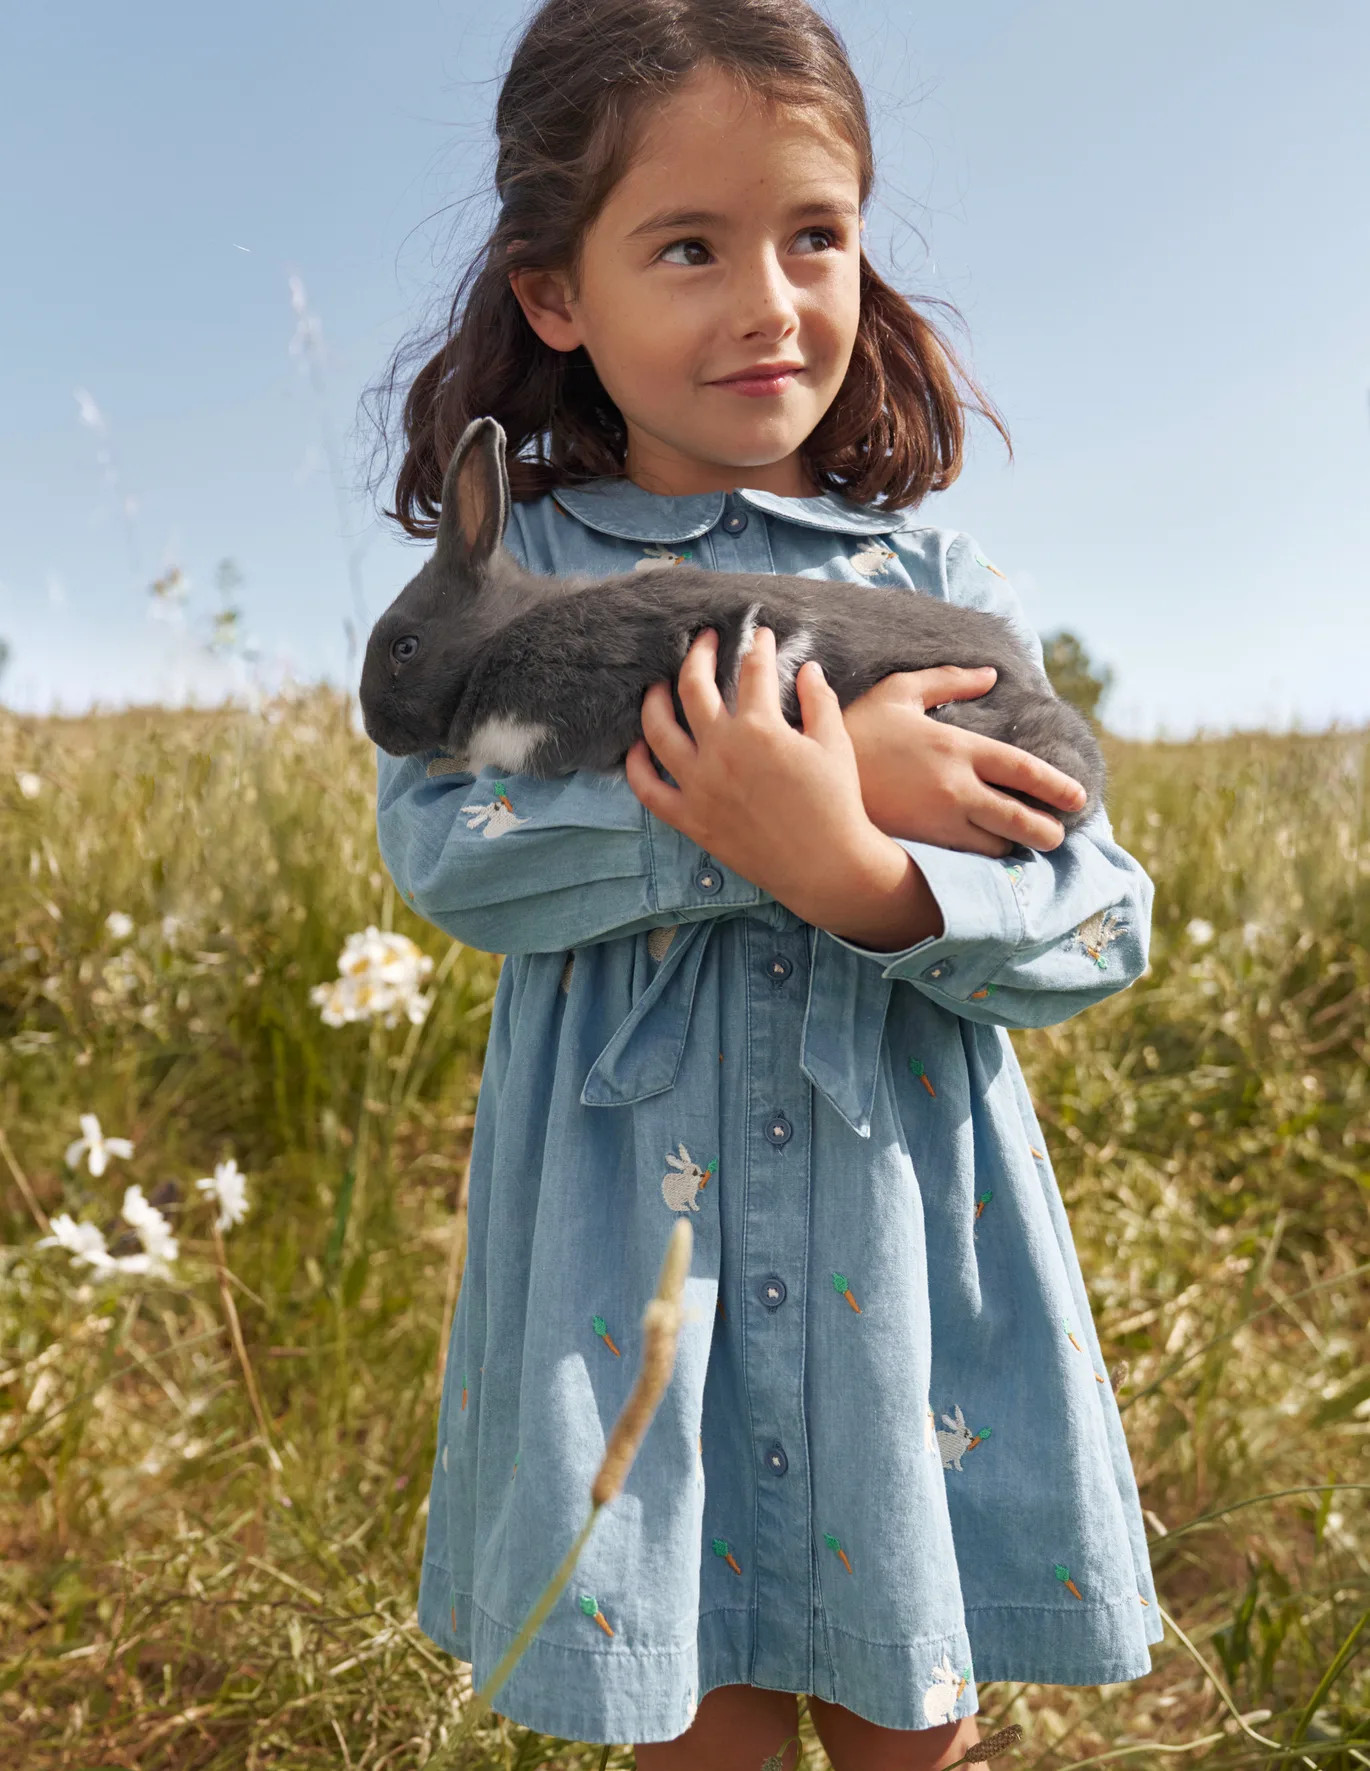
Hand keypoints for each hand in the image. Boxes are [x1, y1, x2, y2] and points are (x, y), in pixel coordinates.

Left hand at [624, 628, 944, 947]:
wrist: (826, 865)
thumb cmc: (837, 803)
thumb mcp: (835, 743)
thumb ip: (819, 700)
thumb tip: (807, 668)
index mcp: (760, 728)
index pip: (752, 671)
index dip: (757, 647)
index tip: (760, 636)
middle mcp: (721, 751)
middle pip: (693, 687)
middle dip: (698, 654)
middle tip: (704, 641)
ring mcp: (699, 785)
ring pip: (658, 731)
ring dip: (654, 701)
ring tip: (659, 687)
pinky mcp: (690, 818)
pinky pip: (647, 789)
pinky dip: (636, 765)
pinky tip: (639, 747)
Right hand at [842, 667, 1087, 856]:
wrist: (809, 774)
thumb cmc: (855, 728)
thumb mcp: (898, 692)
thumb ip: (948, 681)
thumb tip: (989, 675)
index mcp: (957, 748)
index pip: (1023, 770)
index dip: (1056, 786)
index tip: (1078, 798)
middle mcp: (956, 788)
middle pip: (1021, 818)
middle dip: (1047, 830)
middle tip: (1058, 834)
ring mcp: (938, 822)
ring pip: (996, 844)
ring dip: (1013, 846)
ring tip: (1020, 843)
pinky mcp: (919, 846)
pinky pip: (966, 860)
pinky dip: (982, 859)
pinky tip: (985, 854)